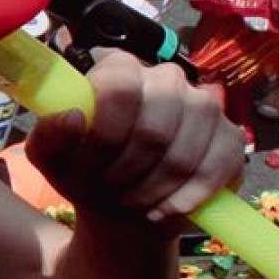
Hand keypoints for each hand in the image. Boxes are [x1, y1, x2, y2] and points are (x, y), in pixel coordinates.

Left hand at [26, 51, 247, 223]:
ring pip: (183, 155)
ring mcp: (203, 105)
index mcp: (119, 69)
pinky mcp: (229, 138)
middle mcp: (165, 77)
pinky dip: (184, 201)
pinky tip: (163, 210)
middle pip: (154, 129)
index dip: (104, 136)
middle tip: (112, 189)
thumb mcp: (52, 157)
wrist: (122, 206)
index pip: (118, 88)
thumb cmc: (85, 170)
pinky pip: (214, 171)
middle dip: (127, 172)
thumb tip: (72, 116)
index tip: (89, 165)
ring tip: (133, 200)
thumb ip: (49, 135)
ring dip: (152, 190)